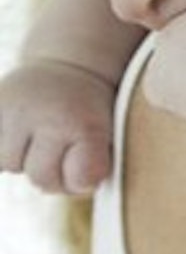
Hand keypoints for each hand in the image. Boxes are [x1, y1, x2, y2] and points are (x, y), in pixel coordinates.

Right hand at [0, 59, 116, 194]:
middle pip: (39, 178)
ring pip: (6, 164)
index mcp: (85, 125)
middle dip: (49, 174)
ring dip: (19, 159)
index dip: (79, 180)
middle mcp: (48, 116)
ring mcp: (14, 108)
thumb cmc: (89, 112)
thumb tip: (77, 187)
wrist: (70, 65)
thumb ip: (93, 168)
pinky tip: (12, 137)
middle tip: (57, 155)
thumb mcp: (107, 136)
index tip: (82, 166)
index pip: (77, 180)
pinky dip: (1, 147)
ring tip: (34, 139)